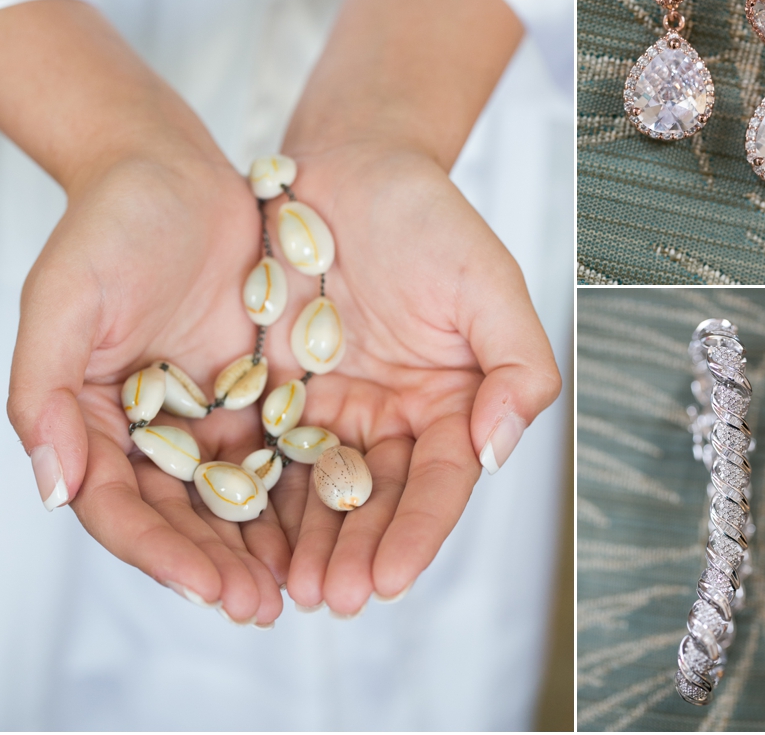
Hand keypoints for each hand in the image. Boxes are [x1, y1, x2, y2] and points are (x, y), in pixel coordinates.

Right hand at [7, 151, 291, 624]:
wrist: (173, 172)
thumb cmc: (108, 227)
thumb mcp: (64, 299)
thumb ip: (43, 391)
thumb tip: (52, 487)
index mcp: (92, 421)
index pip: (121, 508)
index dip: (159, 554)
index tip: (207, 588)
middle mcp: (151, 428)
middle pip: (181, 516)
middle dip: (218, 566)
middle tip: (262, 608)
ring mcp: (207, 410)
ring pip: (234, 495)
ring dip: (262, 544)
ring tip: (299, 587)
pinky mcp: (257, 387)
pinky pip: (279, 446)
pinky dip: (297, 486)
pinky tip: (328, 518)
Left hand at [267, 142, 560, 613]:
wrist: (351, 164)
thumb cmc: (428, 217)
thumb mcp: (490, 284)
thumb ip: (517, 366)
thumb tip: (501, 449)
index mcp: (452, 401)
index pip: (442, 481)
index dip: (420, 533)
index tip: (390, 578)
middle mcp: (395, 415)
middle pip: (381, 500)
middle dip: (360, 552)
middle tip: (332, 598)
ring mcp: (336, 407)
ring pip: (324, 490)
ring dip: (310, 542)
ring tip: (290, 589)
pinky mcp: (279, 390)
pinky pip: (270, 450)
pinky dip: (262, 495)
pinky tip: (247, 534)